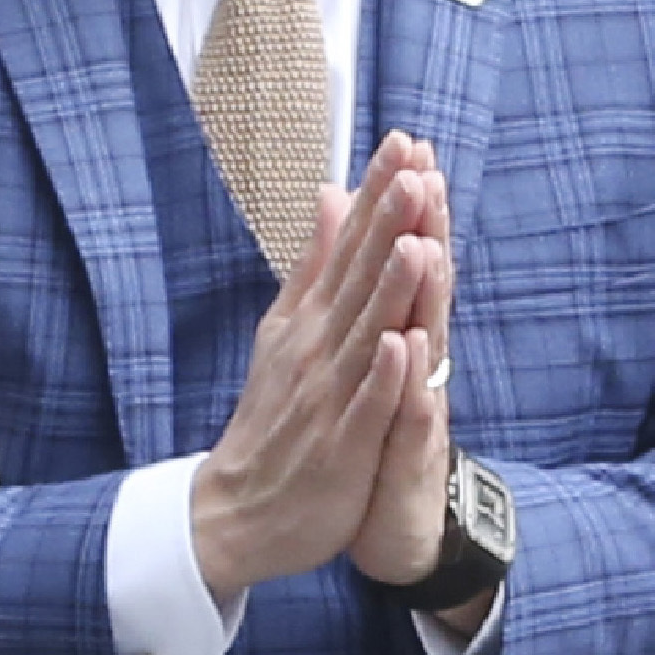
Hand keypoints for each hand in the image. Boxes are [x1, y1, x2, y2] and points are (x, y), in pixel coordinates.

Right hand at [190, 137, 451, 605]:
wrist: (239, 510)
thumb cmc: (274, 420)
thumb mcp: (286, 330)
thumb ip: (313, 265)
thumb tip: (329, 197)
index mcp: (311, 321)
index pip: (347, 246)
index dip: (375, 196)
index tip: (402, 144)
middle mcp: (318, 349)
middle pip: (358, 278)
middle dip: (386, 223)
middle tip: (413, 166)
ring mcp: (329, 396)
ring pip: (364, 335)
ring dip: (388, 287)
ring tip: (415, 238)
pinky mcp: (341, 445)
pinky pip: (365, 406)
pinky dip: (382, 375)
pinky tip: (402, 343)